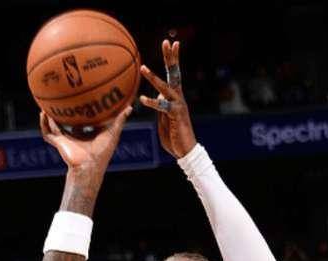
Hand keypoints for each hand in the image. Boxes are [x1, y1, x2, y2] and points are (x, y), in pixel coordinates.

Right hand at [39, 106, 131, 172]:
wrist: (89, 166)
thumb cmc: (102, 152)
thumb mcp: (112, 133)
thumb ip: (120, 120)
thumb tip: (130, 107)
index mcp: (88, 135)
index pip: (84, 122)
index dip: (82, 112)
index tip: (82, 99)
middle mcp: (76, 137)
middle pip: (68, 123)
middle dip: (64, 113)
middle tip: (62, 99)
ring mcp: (66, 140)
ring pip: (55, 127)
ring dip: (50, 117)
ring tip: (46, 105)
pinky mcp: (58, 143)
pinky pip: (47, 132)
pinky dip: (44, 124)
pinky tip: (42, 113)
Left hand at [140, 39, 196, 158]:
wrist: (185, 151)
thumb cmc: (174, 136)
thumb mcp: (163, 119)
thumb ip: (160, 107)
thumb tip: (155, 96)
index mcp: (175, 97)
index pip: (173, 74)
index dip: (171, 59)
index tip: (169, 44)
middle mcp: (178, 98)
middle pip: (175, 73)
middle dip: (170, 58)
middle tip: (167, 42)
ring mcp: (178, 106)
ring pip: (165, 88)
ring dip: (153, 78)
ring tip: (142, 68)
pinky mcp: (175, 115)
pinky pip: (162, 107)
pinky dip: (152, 103)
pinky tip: (142, 99)